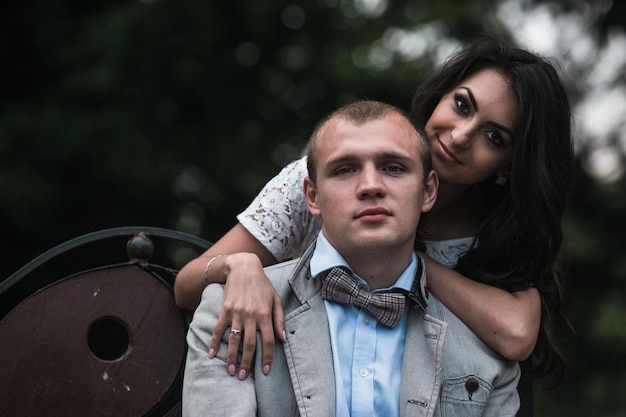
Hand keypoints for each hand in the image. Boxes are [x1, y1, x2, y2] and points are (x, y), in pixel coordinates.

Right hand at [208, 253, 285, 378]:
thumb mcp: (276, 299)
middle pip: (250, 344)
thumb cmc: (262, 285)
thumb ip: (280, 319)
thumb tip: (283, 339)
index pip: (269, 341)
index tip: (264, 371)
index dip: (267, 357)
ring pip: (234, 339)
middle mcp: (251, 315)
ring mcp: (237, 313)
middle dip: (246, 363)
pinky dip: (213, 342)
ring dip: (231, 357)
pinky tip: (211, 354)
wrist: (243, 268)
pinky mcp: (225, 310)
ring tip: (230, 371)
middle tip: (242, 376)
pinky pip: (218, 329)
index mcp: (265, 314)